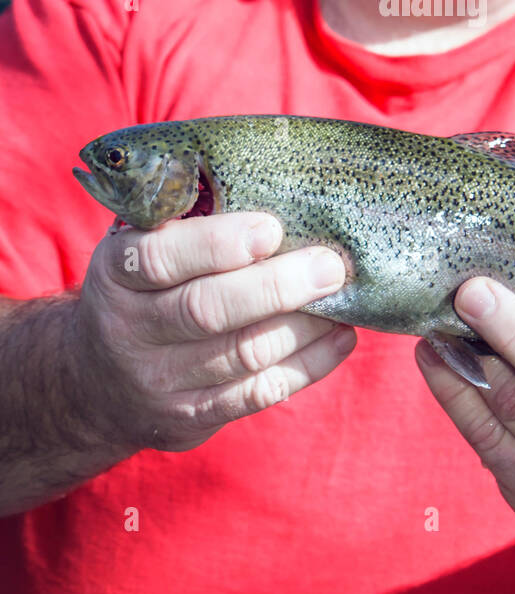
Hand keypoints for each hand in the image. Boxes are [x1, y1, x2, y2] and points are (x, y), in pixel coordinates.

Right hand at [72, 212, 353, 451]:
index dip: (217, 243)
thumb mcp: (139, 246)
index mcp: (117, 273)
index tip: (271, 229)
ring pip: (242, 354)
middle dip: (277, 286)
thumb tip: (265, 175)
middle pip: (208, 310)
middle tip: (329, 265)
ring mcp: (158, 381)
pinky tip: (340, 337)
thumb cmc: (141, 290)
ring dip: (304, 325)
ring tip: (341, 295)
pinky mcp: (189, 418)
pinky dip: (308, 364)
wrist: (95, 382)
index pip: (159, 257)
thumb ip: (184, 215)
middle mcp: (129, 330)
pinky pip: (258, 394)